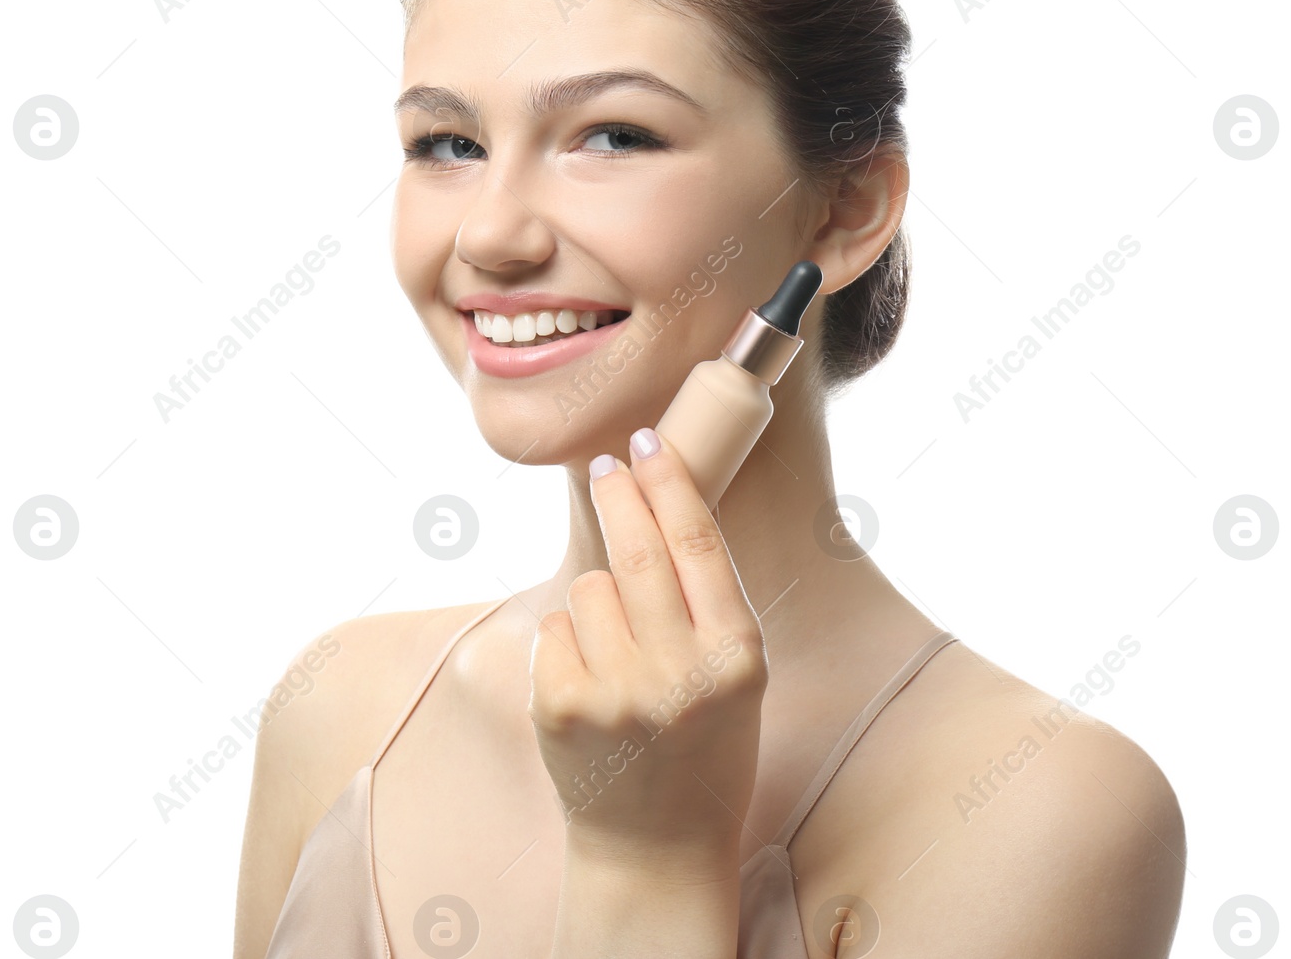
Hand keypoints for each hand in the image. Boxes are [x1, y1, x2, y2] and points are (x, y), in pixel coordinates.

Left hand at [530, 427, 768, 879]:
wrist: (656, 851)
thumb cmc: (703, 750)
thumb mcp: (735, 678)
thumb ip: (706, 603)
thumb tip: (659, 502)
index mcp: (736, 659)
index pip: (698, 543)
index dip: (669, 481)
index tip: (648, 439)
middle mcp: (680, 675)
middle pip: (637, 548)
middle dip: (618, 493)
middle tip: (606, 466)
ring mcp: (616, 694)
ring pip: (589, 587)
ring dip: (597, 600)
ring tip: (618, 656)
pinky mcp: (561, 709)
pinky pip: (554, 628)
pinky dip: (565, 642)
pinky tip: (588, 685)